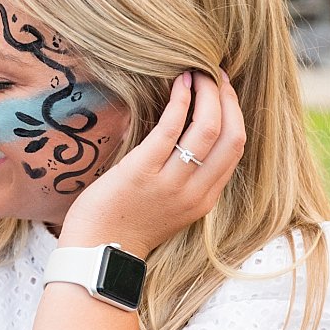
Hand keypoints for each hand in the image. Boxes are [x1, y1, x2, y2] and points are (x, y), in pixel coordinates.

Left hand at [58, 70, 243, 257]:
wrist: (94, 256)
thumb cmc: (123, 227)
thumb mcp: (167, 207)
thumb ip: (182, 178)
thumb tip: (182, 135)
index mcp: (204, 199)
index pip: (235, 149)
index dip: (235, 115)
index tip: (226, 92)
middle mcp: (194, 192)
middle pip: (232, 135)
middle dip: (228, 99)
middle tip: (217, 75)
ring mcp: (169, 184)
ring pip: (208, 129)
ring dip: (207, 94)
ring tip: (198, 74)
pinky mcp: (141, 173)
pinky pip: (170, 129)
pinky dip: (180, 102)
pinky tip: (179, 84)